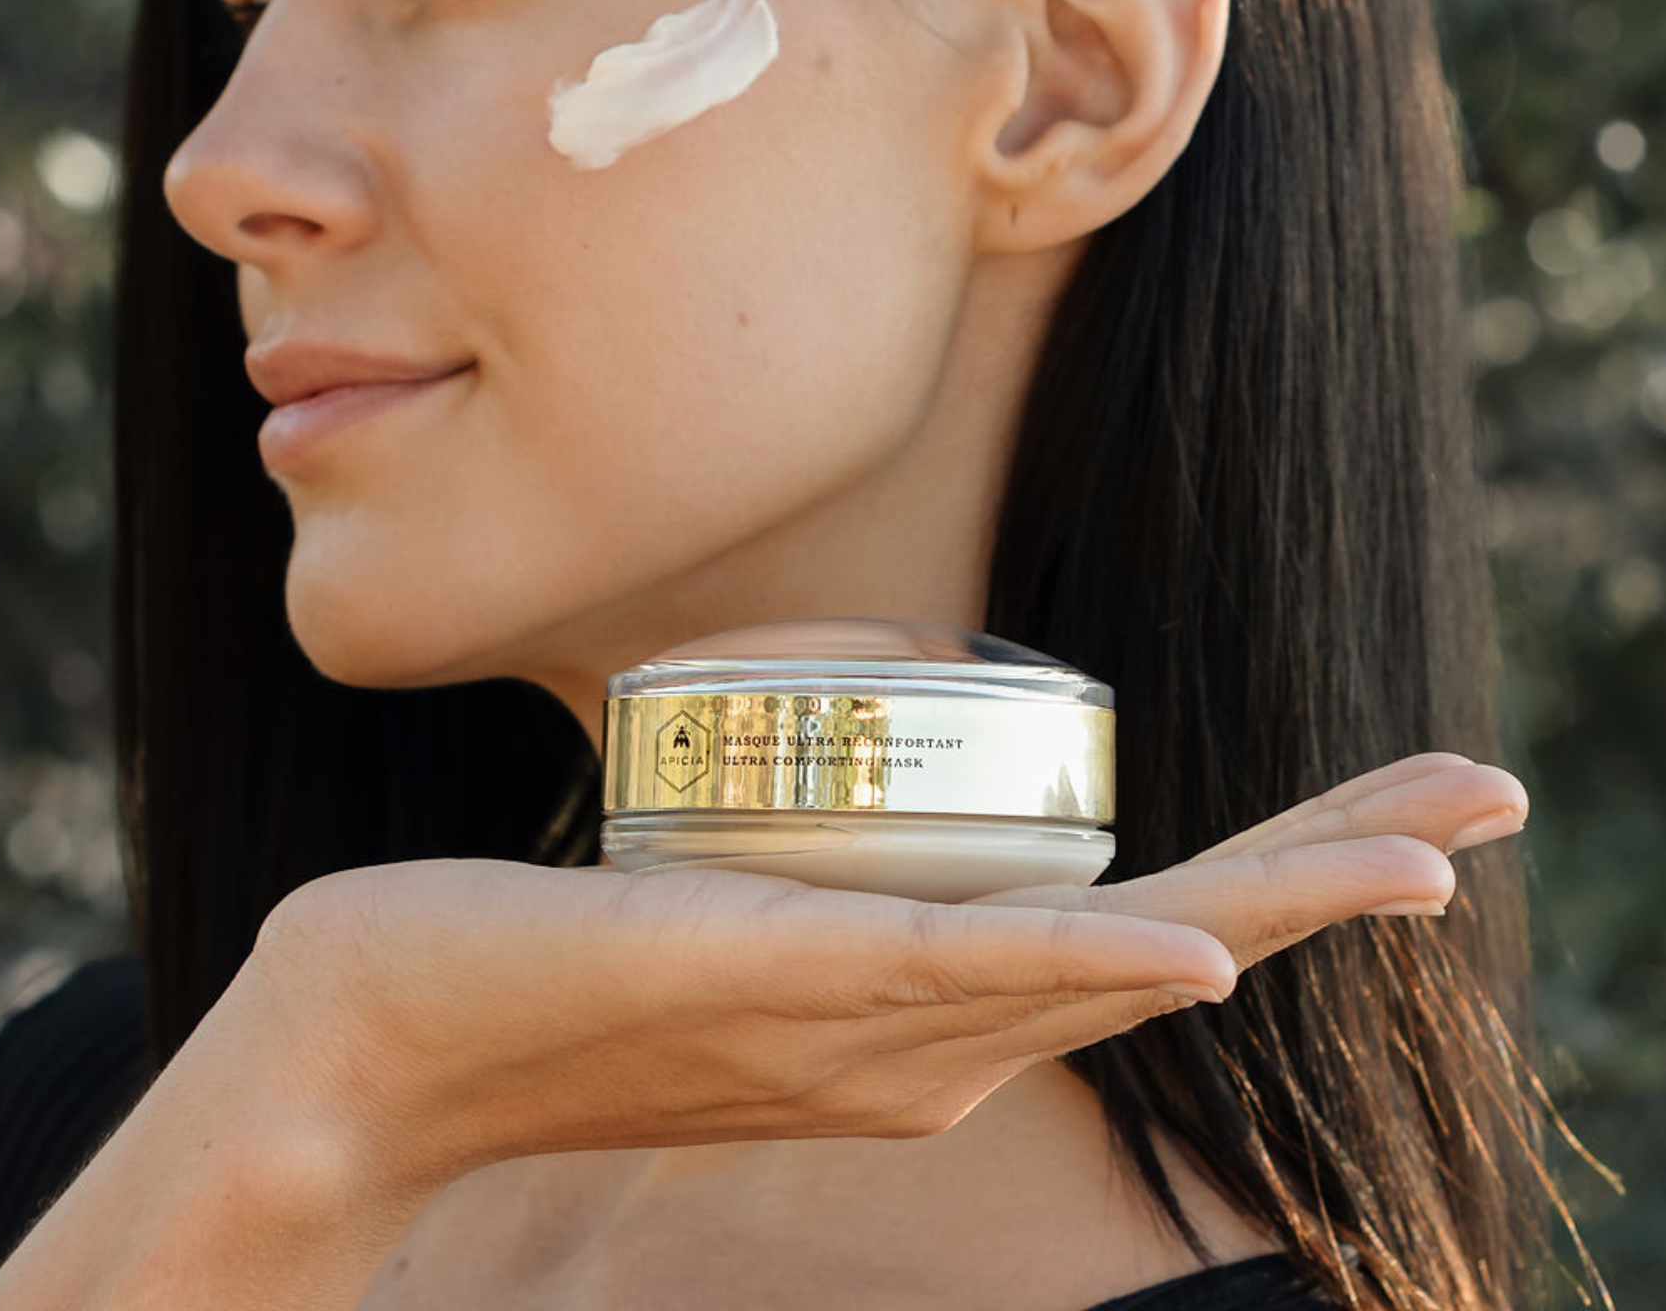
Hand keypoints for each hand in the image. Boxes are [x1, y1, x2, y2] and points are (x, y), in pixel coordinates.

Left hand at [246, 749, 1523, 1211]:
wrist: (373, 1047)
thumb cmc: (540, 972)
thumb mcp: (712, 923)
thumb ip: (797, 902)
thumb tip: (832, 838)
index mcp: (925, 1021)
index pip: (1141, 936)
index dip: (1279, 880)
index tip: (1393, 823)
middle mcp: (928, 1043)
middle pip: (1178, 944)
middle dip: (1337, 873)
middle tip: (1482, 808)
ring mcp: (867, 1023)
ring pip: (1110, 956)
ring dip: (1275, 901)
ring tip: (1419, 853)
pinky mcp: (783, 985)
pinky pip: (965, 980)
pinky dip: (1089, 969)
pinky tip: (1191, 960)